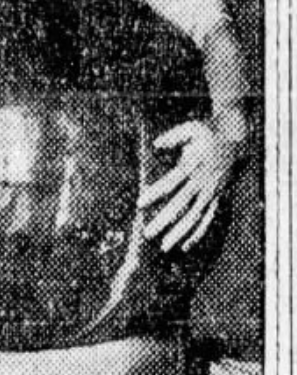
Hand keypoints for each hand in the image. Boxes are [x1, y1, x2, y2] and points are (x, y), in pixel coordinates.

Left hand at [138, 117, 242, 252]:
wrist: (236, 139)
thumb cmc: (208, 132)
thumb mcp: (192, 128)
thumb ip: (173, 137)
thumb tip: (156, 145)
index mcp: (196, 162)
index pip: (173, 180)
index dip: (156, 192)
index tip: (139, 204)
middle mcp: (205, 180)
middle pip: (182, 203)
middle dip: (165, 219)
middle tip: (147, 233)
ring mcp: (213, 191)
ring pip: (196, 216)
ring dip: (180, 232)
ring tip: (163, 246)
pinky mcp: (219, 198)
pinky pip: (209, 220)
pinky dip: (197, 234)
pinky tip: (184, 246)